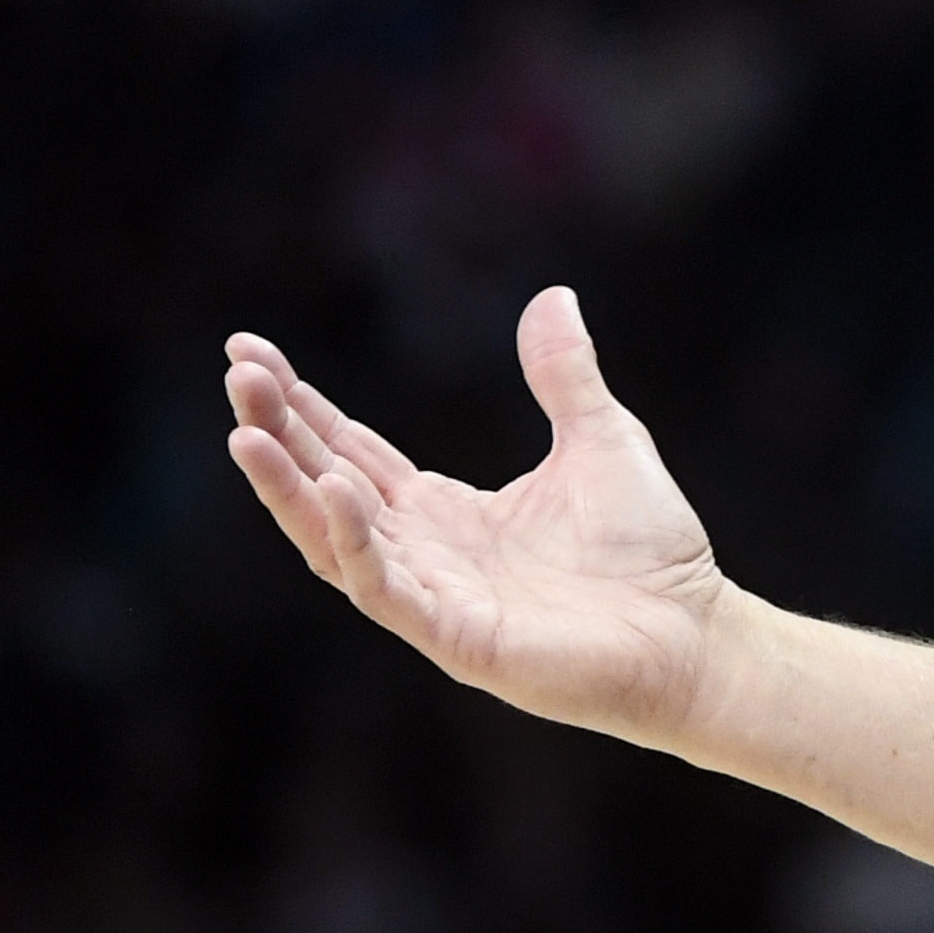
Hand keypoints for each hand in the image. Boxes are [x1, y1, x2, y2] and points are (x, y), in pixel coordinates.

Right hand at [224, 286, 736, 745]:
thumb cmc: (651, 549)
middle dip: (278, 431)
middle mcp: (423, 552)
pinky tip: (339, 491)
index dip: (299, 406)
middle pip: (326, 484)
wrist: (697, 634)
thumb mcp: (602, 439)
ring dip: (289, 487)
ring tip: (246, 431)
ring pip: (334, 538)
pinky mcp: (456, 637)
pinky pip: (386, 588)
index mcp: (444, 510)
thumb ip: (564, 375)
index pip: (349, 450)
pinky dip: (356, 542)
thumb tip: (552, 294)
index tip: (249, 354)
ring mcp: (433, 597)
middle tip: (236, 373)